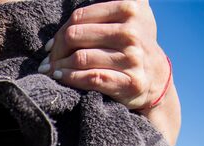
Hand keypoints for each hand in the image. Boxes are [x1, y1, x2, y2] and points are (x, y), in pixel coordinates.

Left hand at [38, 0, 170, 114]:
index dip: (59, 32)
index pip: (78, 17)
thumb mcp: (129, 13)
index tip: (50, 45)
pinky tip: (61, 76)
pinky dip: (70, 77)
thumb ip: (109, 2)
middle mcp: (132, 32)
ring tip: (51, 69)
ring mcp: (132, 57)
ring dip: (58, 66)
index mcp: (130, 8)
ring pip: (79, 57)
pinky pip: (90, 77)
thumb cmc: (131, 42)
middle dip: (55, 50)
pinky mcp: (129, 81)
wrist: (155, 76)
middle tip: (48, 59)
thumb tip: (70, 5)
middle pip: (74, 36)